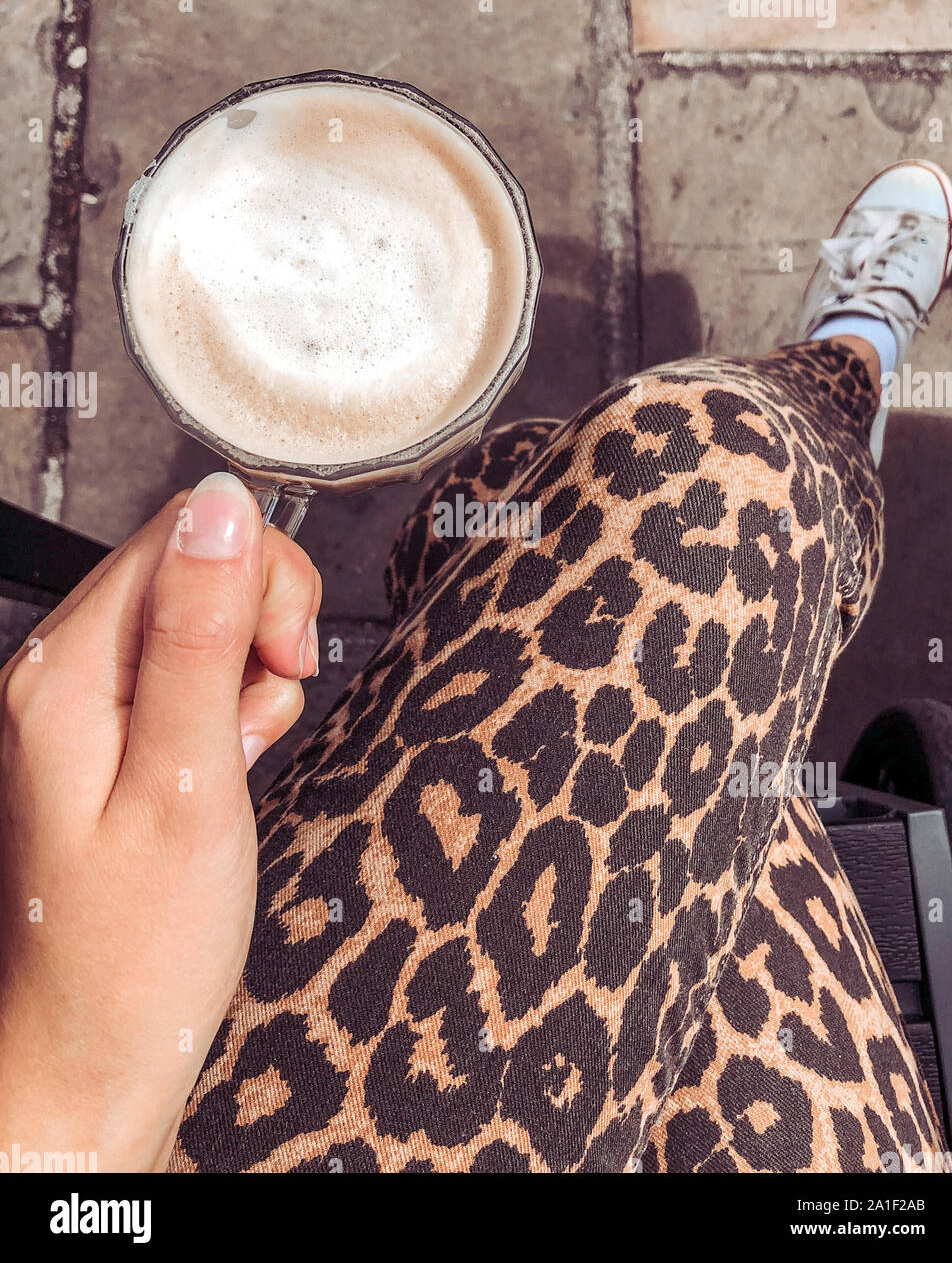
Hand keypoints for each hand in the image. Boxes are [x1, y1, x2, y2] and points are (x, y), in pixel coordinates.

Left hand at [0, 472, 321, 1170]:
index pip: (181, 533)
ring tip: (238, 758)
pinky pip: (196, 680)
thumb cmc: (137, 946)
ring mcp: (87, 706)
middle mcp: (63, 673)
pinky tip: (227, 770)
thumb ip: (204, 634)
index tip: (282, 658)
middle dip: (259, 628)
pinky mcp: (116, 737)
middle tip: (263, 712)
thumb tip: (222, 508)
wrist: (99, 1049)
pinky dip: (235, 715)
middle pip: (193, 568)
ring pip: (206, 624)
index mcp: (66, 669)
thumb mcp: (189, 780)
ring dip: (251, 679)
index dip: (257, 581)